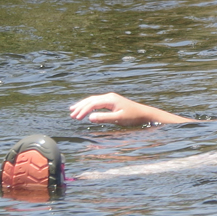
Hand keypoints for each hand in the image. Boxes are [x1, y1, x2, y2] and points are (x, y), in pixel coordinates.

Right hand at [69, 92, 192, 125]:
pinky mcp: (112, 102)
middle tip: (71, 114)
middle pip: (91, 100)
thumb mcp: (118, 118)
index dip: (83, 110)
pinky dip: (89, 105)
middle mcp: (109, 96)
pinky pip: (97, 102)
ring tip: (73, 111)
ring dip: (83, 105)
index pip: (92, 103)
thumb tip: (90, 117)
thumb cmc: (133, 117)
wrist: (145, 114)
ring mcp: (111, 98)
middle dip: (80, 107)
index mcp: (110, 99)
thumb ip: (104, 118)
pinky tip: (86, 110)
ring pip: (93, 100)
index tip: (76, 118)